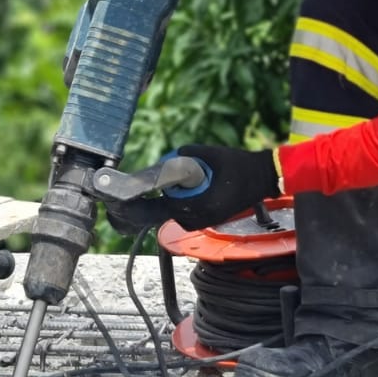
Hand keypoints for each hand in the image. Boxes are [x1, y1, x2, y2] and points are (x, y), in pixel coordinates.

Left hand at [107, 144, 280, 234]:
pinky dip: (177, 201)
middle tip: (128, 189)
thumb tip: (162, 163)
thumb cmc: (238, 166)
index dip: (130, 205)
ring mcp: (200, 222)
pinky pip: (181, 212)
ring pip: (169, 212)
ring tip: (182, 180)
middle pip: (157, 212)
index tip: (114, 200)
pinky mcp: (204, 220)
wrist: (263, 178)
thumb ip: (179, 158)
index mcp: (194, 206)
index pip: (152, 210)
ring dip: (165, 198)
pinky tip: (190, 187)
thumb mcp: (205, 153)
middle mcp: (194, 219)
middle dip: (146, 199)